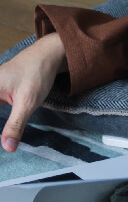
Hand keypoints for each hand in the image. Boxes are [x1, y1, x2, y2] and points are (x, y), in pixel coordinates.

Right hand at [0, 34, 66, 151]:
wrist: (49, 54)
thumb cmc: (37, 73)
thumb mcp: (27, 102)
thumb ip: (15, 125)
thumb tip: (8, 148)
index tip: (4, 143)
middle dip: (1, 125)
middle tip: (8, 143)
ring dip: (1, 123)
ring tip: (8, 138)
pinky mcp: (0, 91)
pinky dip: (2, 119)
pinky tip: (7, 130)